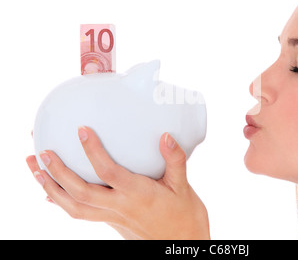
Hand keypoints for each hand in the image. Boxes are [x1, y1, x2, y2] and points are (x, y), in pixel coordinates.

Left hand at [26, 127, 209, 239]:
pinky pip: (80, 214)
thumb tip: (166, 136)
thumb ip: (175, 160)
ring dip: (52, 188)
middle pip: (81, 192)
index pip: (109, 173)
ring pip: (74, 206)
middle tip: (42, 151)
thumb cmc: (185, 216)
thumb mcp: (183, 186)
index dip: (93, 152)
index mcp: (138, 195)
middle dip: (59, 172)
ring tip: (35, 169)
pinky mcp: (111, 221)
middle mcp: (120, 207)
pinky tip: (49, 194)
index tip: (82, 130)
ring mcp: (113, 217)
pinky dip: (61, 203)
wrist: (181, 244)